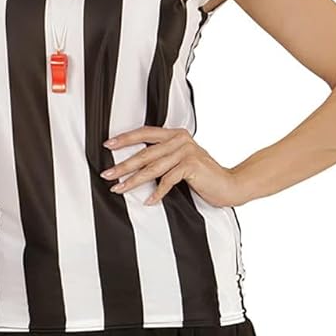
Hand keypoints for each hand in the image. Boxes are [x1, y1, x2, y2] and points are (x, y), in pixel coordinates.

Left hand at [101, 125, 237, 207]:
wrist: (229, 185)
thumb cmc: (203, 176)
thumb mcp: (181, 161)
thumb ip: (163, 157)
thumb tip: (135, 165)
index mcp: (175, 135)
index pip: (145, 133)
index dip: (125, 139)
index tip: (107, 146)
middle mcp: (180, 139)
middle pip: (145, 153)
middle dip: (123, 165)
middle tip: (107, 174)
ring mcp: (186, 151)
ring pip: (153, 167)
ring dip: (133, 180)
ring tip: (119, 188)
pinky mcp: (192, 165)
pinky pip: (168, 180)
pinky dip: (158, 192)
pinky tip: (149, 201)